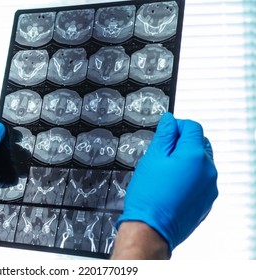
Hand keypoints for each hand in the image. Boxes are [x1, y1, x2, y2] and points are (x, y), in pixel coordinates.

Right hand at [116, 112, 217, 251]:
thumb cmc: (149, 196)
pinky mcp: (207, 201)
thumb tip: (170, 121)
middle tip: (163, 153)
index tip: (166, 132)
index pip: (193, 127)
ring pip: (201, 163)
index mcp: (195, 156)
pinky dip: (190, 177)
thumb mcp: (152, 158)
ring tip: (165, 173)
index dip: (177, 126)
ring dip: (187, 160)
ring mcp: (210, 187)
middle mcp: (208, 170)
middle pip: (200, 144)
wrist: (151, 228)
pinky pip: (201, 180)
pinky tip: (172, 186)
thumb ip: (164, 135)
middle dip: (183, 143)